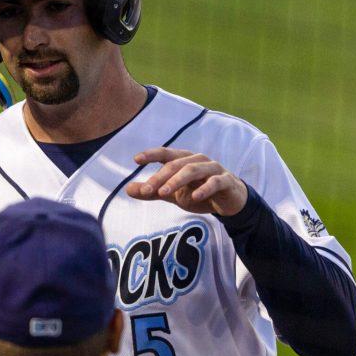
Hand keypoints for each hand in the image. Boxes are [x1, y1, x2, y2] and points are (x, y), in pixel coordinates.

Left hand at [126, 147, 248, 217]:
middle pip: (176, 164)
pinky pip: (214, 182)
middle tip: (146, 189)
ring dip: (177, 181)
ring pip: (193, 170)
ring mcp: (213, 169)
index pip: (166, 154)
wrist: (228, 202)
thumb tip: (127, 190)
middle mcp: (198, 160)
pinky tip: (195, 198)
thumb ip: (153, 192)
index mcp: (184, 160)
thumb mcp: (173, 195)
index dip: (152, 154)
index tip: (136, 159)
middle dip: (159, 177)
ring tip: (163, 193)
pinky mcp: (226, 181)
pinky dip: (204, 189)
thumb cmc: (199, 193)